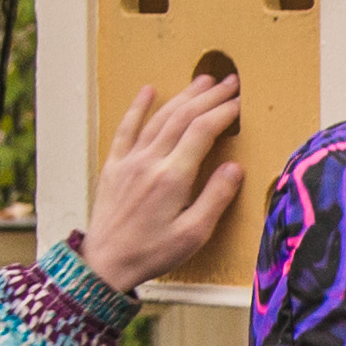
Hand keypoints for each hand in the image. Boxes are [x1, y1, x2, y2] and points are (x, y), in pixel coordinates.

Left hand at [75, 77, 247, 293]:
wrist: (105, 264)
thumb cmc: (151, 253)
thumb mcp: (193, 234)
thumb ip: (215, 198)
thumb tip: (234, 168)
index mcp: (173, 177)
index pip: (203, 131)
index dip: (224, 113)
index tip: (240, 103)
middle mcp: (150, 161)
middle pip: (183, 117)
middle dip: (209, 97)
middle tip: (230, 83)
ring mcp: (129, 161)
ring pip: (159, 118)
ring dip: (182, 96)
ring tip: (202, 81)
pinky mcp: (114, 166)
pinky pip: (126, 128)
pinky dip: (137, 107)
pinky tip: (148, 91)